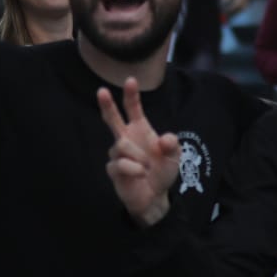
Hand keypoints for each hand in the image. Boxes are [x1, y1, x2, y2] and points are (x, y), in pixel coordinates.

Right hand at [98, 77, 180, 226]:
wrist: (154, 196)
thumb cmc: (162, 171)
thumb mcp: (175, 157)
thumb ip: (172, 145)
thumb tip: (164, 138)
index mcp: (140, 129)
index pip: (133, 109)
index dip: (131, 95)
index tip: (130, 80)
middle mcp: (126, 138)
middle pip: (112, 118)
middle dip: (107, 104)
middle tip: (101, 91)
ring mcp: (117, 153)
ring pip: (122, 145)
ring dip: (139, 157)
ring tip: (147, 168)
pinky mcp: (112, 168)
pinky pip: (120, 163)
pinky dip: (134, 169)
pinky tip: (140, 175)